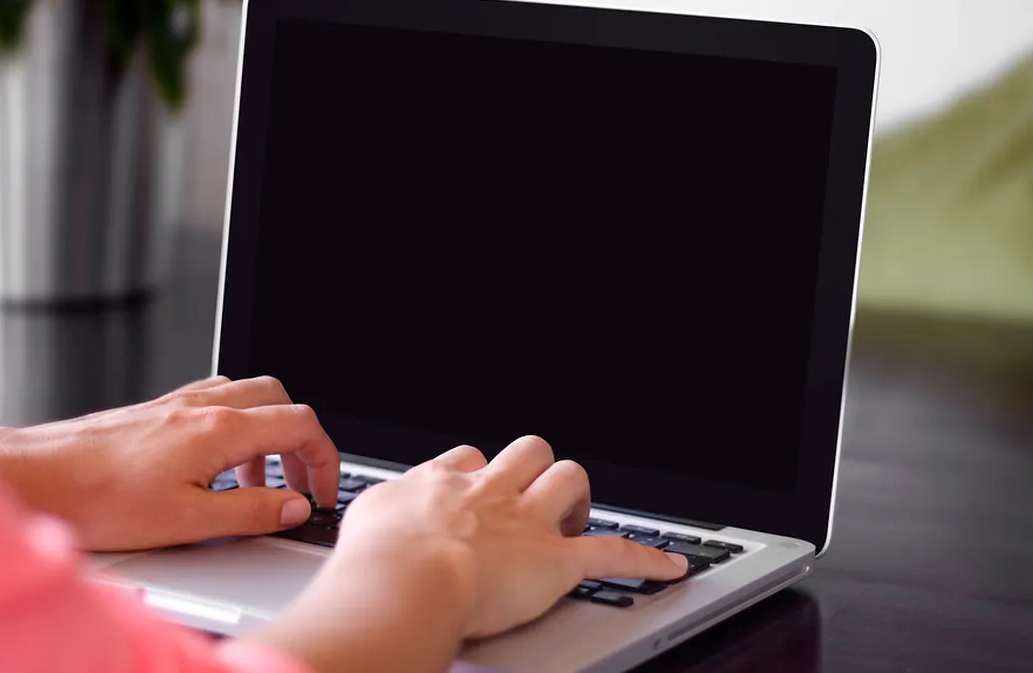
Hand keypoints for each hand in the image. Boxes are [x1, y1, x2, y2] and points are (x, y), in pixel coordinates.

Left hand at [0, 376, 339, 550]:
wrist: (38, 478)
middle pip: (280, 400)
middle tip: (298, 484)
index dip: (325, 461)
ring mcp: (178, 403)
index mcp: (220, 429)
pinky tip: (216, 464)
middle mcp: (202, 406)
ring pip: (247, 396)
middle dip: (300, 441)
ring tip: (257, 482)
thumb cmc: (100, 499)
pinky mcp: (157, 411)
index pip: (300, 426)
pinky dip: (235, 427)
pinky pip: (215, 401)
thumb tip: (294, 507)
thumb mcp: (189, 521)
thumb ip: (252, 511)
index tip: (322, 493)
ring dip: (267, 434)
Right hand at [338, 436, 687, 637]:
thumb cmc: (374, 560)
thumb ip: (378, 514)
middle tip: (531, 497)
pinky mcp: (557, 560)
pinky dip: (647, 559)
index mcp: (443, 483)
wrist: (403, 580)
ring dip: (576, 497)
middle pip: (526, 452)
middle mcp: (489, 491)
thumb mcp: (363, 520)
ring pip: (568, 480)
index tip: (478, 491)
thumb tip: (375, 520)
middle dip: (534, 469)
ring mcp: (526, 522)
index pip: (469, 458)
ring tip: (576, 517)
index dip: (479, 474)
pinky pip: (615, 552)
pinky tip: (670, 565)